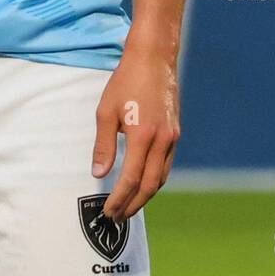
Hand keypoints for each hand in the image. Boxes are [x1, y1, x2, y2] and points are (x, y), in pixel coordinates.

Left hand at [91, 44, 179, 220]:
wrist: (154, 59)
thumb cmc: (126, 82)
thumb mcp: (106, 112)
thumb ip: (104, 145)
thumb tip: (99, 174)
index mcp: (142, 137)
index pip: (130, 180)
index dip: (119, 199)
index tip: (108, 211)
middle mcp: (162, 141)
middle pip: (149, 186)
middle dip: (133, 205)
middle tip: (117, 217)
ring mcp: (172, 137)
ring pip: (161, 177)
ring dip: (145, 195)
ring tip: (129, 205)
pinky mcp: (175, 132)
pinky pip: (166, 164)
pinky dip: (154, 179)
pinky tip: (142, 182)